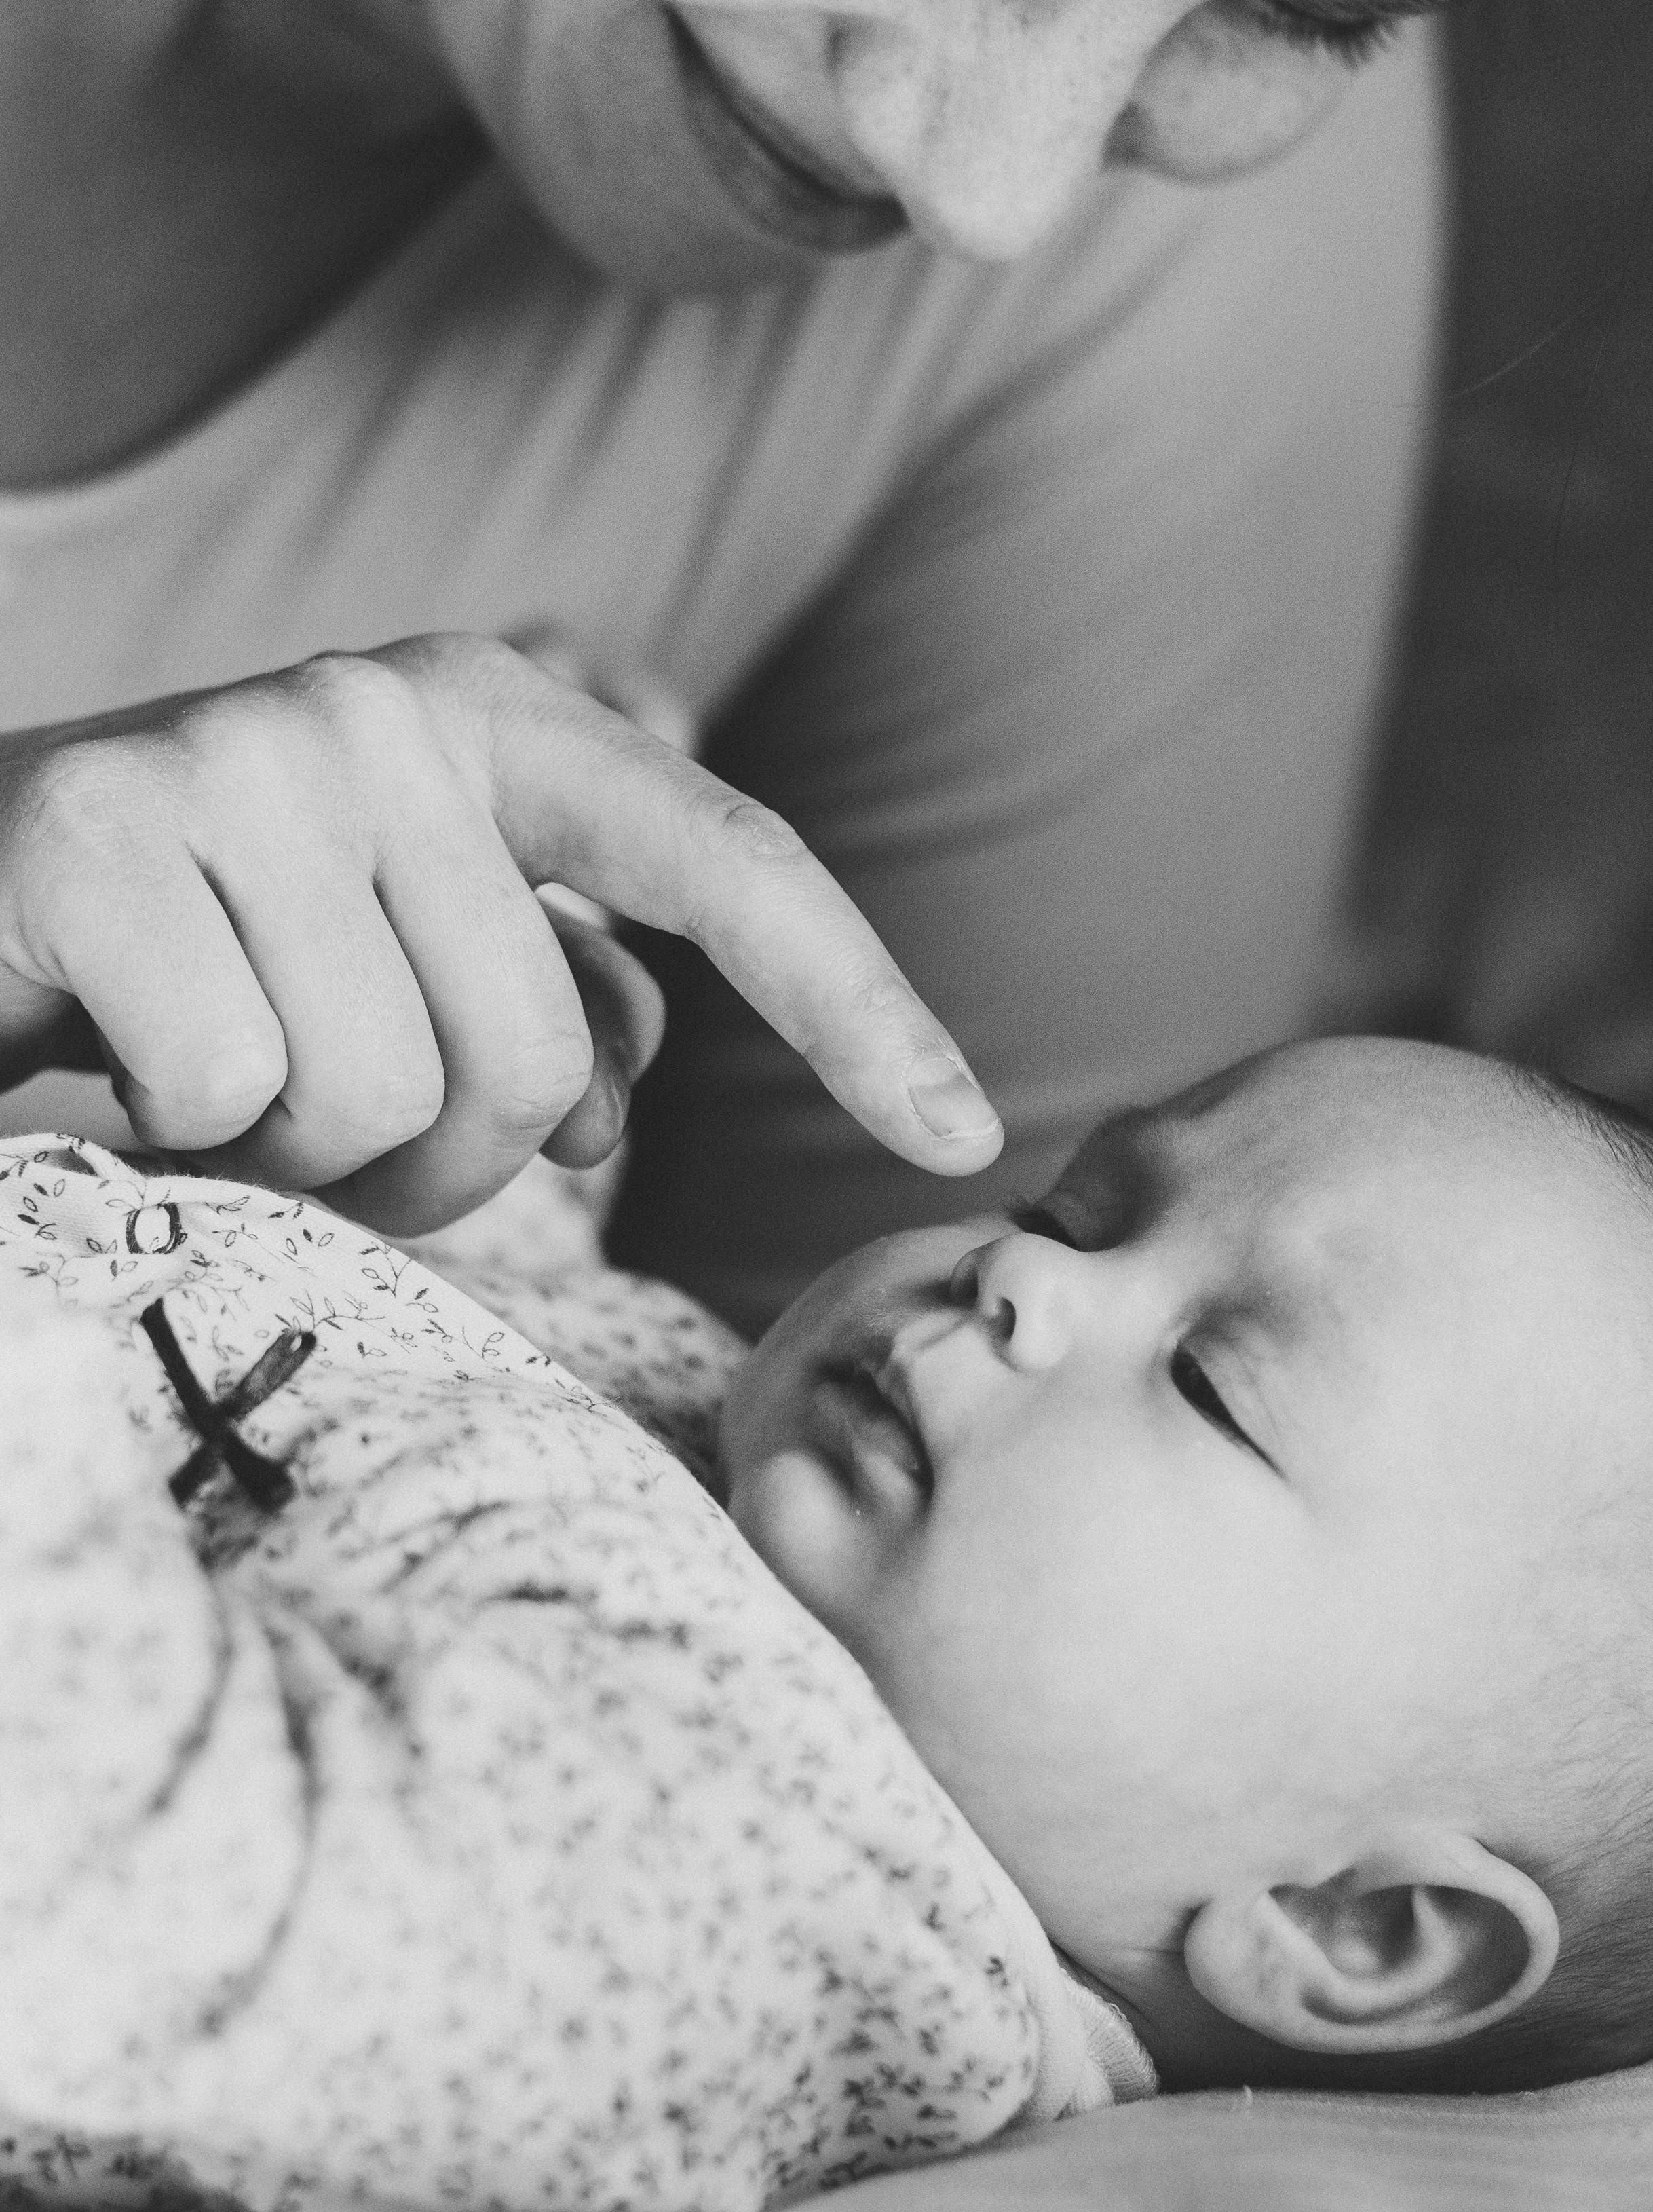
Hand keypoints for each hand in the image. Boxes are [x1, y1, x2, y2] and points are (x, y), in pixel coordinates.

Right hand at [0, 634, 1002, 1230]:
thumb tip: (624, 1104)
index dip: (858, 1006)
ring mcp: (246, 754)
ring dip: (309, 1159)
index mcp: (492, 721)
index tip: (965, 1141)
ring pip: (385, 1100)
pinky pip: (237, 1095)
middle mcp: (385, 708)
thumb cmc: (208, 948)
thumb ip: (541, 998)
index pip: (728, 859)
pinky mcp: (102, 829)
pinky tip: (126, 1060)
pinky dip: (183, 1130)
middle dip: (436, 1163)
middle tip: (324, 1122)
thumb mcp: (400, 952)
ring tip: (226, 1080)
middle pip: (538, 1067)